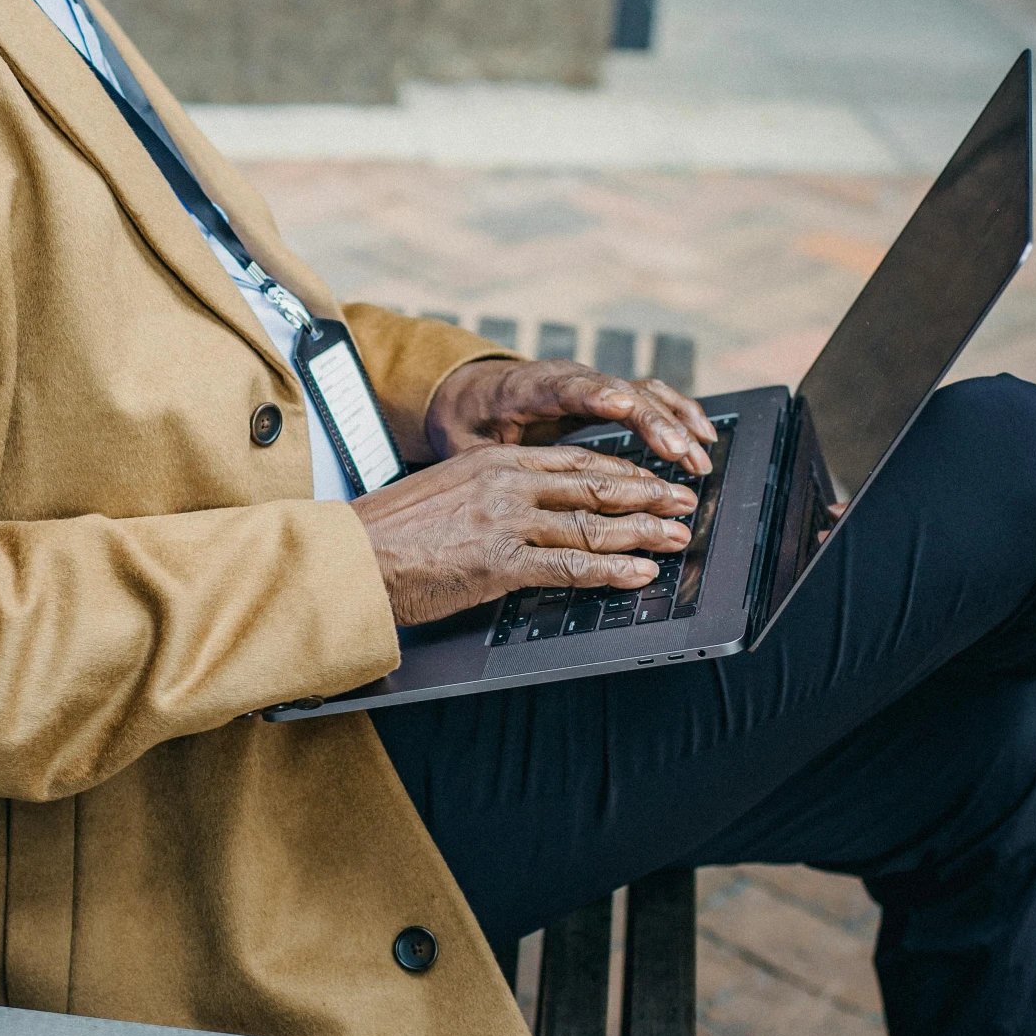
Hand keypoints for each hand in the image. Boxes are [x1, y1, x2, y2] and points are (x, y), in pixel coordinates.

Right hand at [349, 441, 697, 628]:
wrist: (350, 557)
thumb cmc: (387, 534)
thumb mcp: (443, 493)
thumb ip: (487, 495)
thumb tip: (526, 510)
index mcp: (492, 462)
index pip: (575, 460)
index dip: (622, 472)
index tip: (652, 480)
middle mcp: (506, 484)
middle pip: (595, 487)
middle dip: (648, 497)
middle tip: (685, 503)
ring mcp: (506, 522)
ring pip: (591, 525)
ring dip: (643, 534)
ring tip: (676, 539)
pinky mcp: (501, 563)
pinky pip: (570, 566)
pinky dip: (611, 571)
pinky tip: (638, 575)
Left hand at [426, 357, 714, 476]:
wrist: (467, 390)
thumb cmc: (464, 422)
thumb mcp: (461, 446)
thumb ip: (484, 467)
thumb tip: (492, 500)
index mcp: (526, 388)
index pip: (565, 387)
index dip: (595, 395)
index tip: (622, 404)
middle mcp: (565, 379)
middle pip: (618, 393)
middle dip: (653, 423)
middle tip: (681, 453)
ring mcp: (590, 383)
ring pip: (642, 392)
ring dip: (674, 423)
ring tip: (699, 457)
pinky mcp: (606, 393)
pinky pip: (650, 396)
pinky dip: (678, 413)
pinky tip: (703, 435)